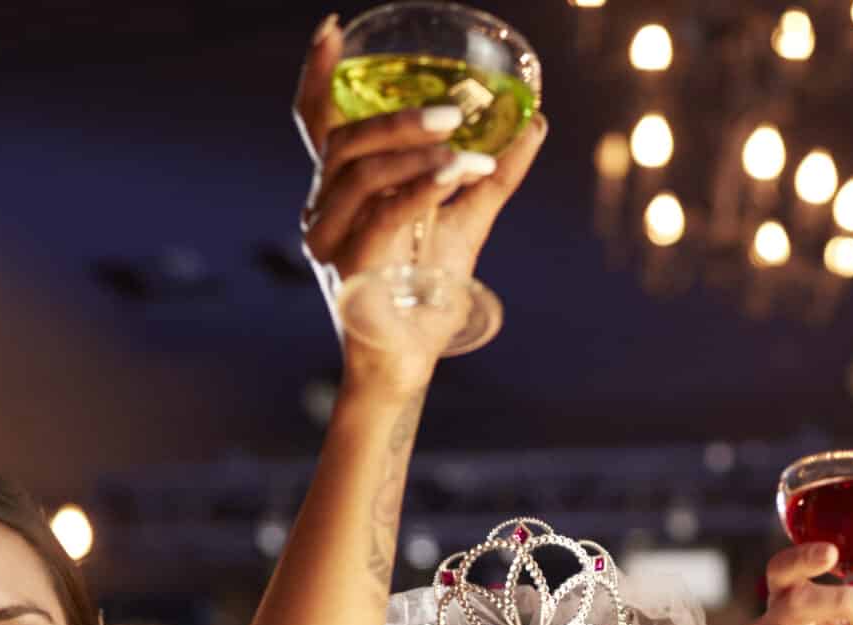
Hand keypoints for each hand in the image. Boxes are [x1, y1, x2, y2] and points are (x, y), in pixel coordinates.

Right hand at [291, 16, 546, 376]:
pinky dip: (420, 189)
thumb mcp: (466, 223)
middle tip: (453, 108)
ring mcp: (330, 240)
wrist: (409, 364)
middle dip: (396, 116)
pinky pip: (381, 216)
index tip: (333, 27)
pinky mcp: (350, 270)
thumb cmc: (426, 295)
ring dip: (413, 149)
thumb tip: (534, 123)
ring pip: (358, 173)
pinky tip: (454, 172)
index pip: (317, 122)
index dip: (319, 75)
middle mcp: (323, 209)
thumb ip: (492, 175)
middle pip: (343, 140)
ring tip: (462, 140)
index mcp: (341, 190)